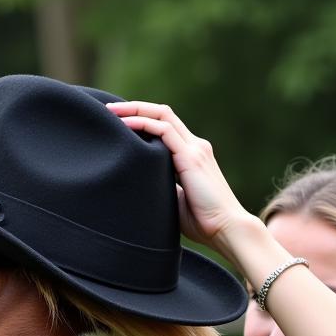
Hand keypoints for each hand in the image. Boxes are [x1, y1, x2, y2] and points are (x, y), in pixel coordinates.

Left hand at [106, 101, 251, 262]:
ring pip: (162, 115)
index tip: (119, 122)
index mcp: (192, 155)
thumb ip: (165, 188)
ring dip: (135, 110)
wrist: (226, 229)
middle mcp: (195, 146)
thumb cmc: (204, 223)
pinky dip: (143, 123)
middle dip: (135, 107)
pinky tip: (124, 125)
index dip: (143, 119)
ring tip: (110, 112)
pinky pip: (164, 130)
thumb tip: (144, 189)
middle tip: (109, 110)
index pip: (166, 126)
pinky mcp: (191, 157)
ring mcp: (194, 149)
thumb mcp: (177, 201)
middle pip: (163, 113)